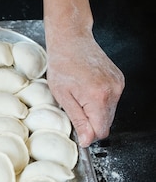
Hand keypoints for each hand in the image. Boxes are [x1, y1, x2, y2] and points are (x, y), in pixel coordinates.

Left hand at [45, 31, 123, 146]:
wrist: (71, 41)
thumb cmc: (62, 65)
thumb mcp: (63, 97)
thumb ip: (78, 120)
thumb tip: (86, 140)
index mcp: (99, 97)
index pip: (101, 131)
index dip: (89, 135)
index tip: (78, 132)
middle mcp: (114, 91)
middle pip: (106, 123)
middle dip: (91, 123)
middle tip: (74, 109)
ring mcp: (118, 84)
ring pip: (109, 112)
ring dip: (95, 111)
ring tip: (79, 96)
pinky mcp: (119, 80)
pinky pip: (111, 100)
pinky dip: (99, 101)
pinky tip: (87, 90)